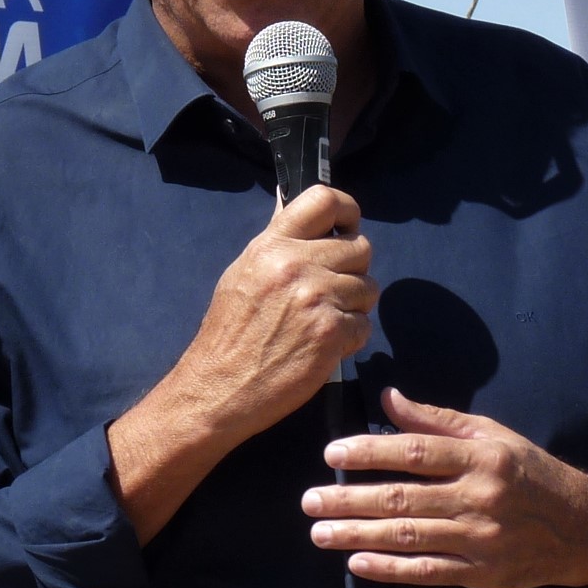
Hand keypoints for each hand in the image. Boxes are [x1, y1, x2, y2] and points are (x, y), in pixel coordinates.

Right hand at [107, 185, 374, 541]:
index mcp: (272, 245)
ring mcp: (316, 297)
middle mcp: (296, 264)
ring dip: (354, 308)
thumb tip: (305, 215)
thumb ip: (279, 245)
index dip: (348, 212)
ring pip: (369, 288)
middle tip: (332, 294)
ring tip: (324, 323)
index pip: (326, 199)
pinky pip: (365, 326)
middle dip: (353, 272)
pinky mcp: (331, 332)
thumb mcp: (244, 274)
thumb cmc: (229, 334)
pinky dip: (351, 339)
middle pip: (361, 247)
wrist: (218, 387)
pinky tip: (324, 347)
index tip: (347, 230)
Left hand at [301, 387, 587, 587]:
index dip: (370, 452)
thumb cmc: (531, 473)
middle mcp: (479, 497)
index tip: (332, 454)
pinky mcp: (482, 573)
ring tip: (320, 532)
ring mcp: (480, 538)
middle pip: (403, 497)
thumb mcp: (493, 435)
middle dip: (349, 499)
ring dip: (358, 535)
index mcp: (480, 457)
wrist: (583, 527)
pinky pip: (428, 572)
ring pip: (408, 536)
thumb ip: (438, 420)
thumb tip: (387, 398)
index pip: (415, 452)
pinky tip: (357, 564)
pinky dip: (390, 569)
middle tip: (309, 500)